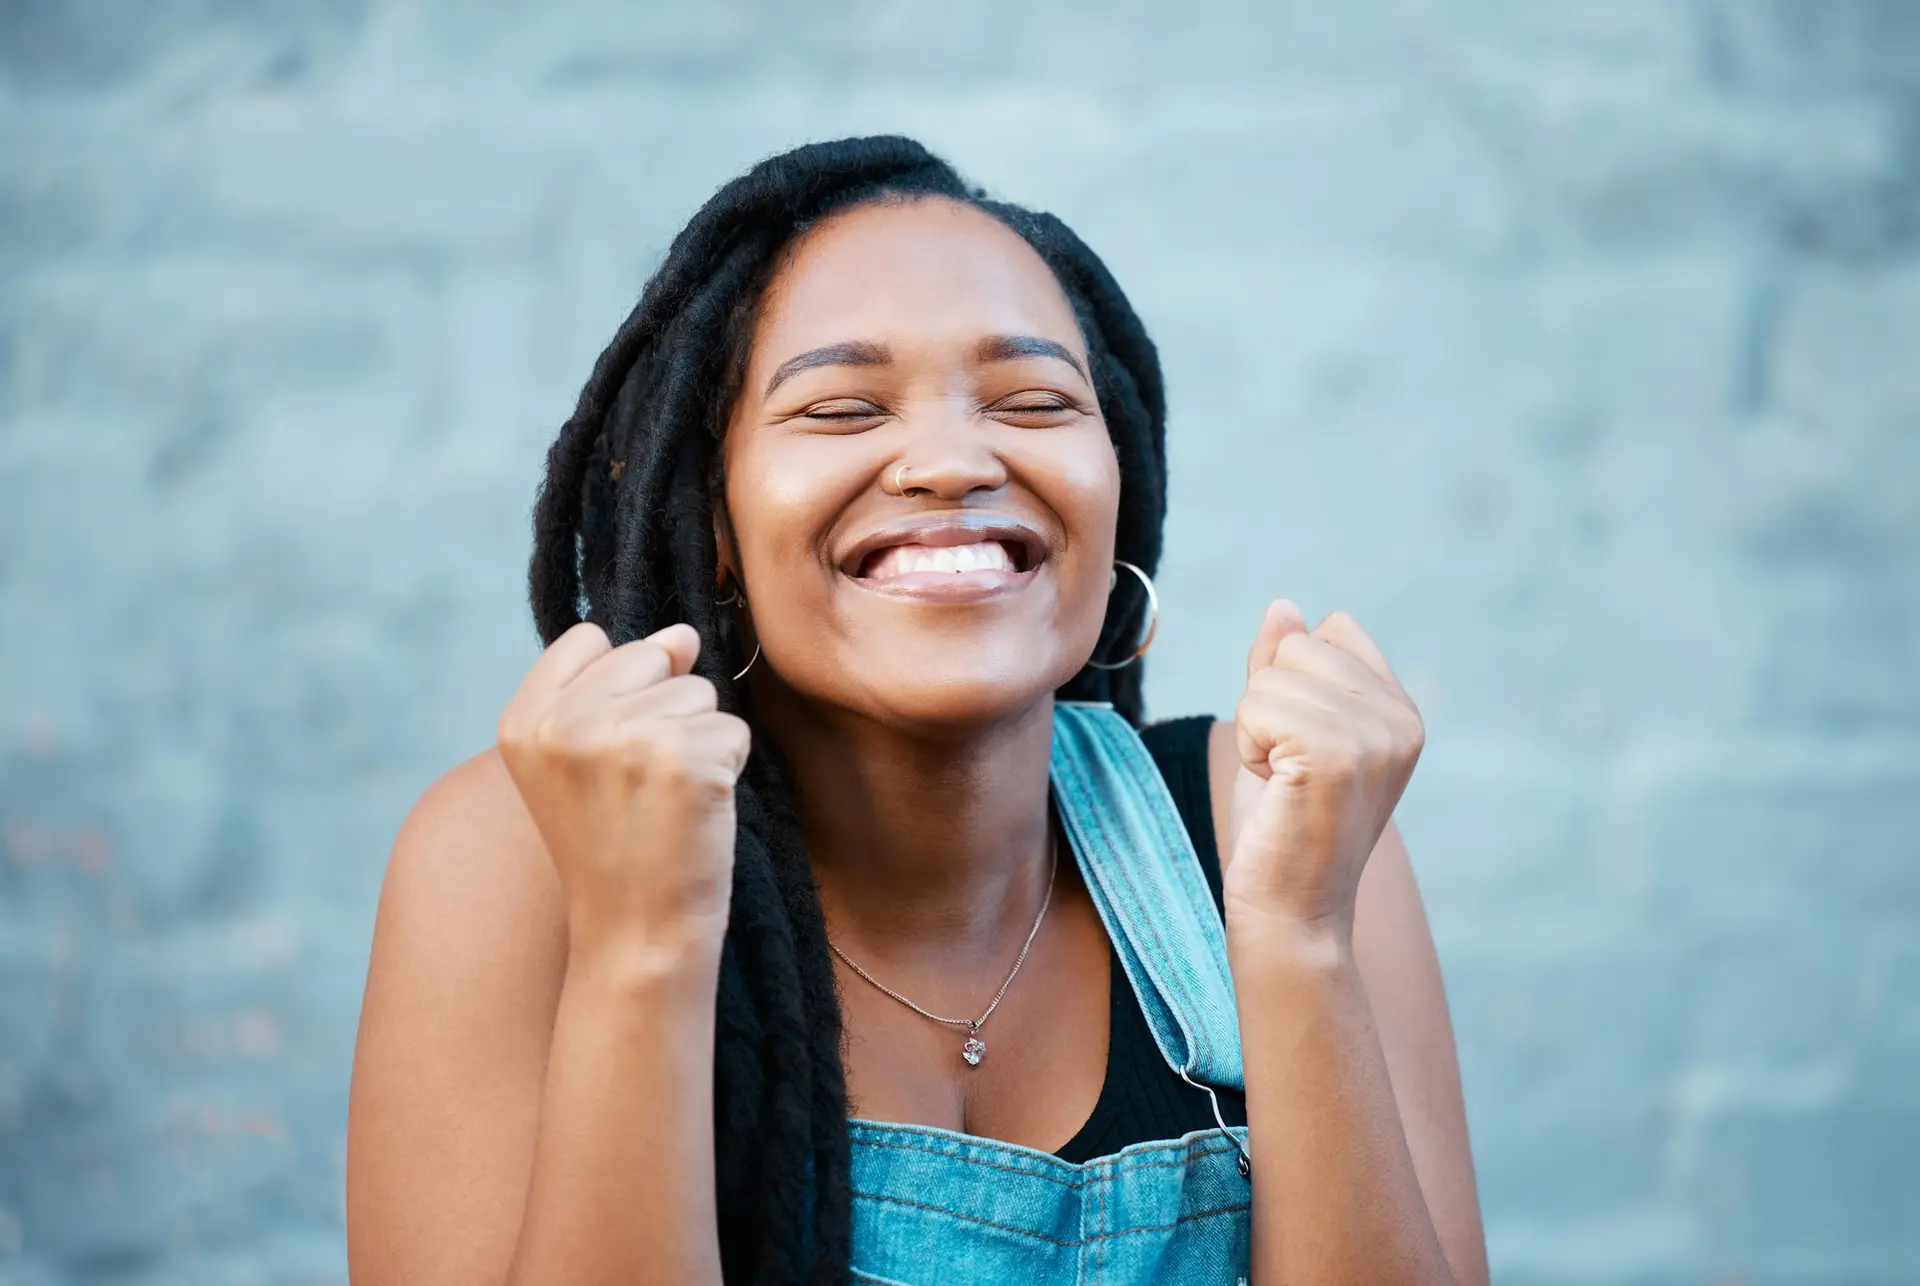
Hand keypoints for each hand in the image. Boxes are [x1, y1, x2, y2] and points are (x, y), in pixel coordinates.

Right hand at [496, 622, 750, 962]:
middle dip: (664, 711)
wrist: (636, 936)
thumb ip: (615, 686)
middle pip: (651, 657)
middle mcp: (565, 723)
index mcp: (523, 721)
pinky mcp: (686, 758)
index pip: (589, 639)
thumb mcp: (579, 764)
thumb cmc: (614, 849)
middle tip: (642, 786)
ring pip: (700, 693)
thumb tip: (684, 634)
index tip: (610, 753)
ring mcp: (624, 737)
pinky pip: (734, 731)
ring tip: (666, 802)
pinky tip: (695, 814)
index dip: (619, 687)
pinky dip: (728, 770)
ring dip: (698, 743)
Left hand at [1224, 601, 1423, 942]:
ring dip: (1255, 730)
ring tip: (1283, 785)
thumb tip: (1283, 606)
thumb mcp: (1284, 731)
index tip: (1303, 747)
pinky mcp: (1336, 752)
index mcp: (1400, 710)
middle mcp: (1400, 718)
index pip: (1331, 630)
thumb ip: (1285, 668)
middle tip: (1288, 771)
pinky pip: (1256, 705)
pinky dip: (1248, 747)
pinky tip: (1275, 790)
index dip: (1293, 682)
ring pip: (1270, 677)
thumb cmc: (1283, 827)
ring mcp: (1373, 735)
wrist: (1291, 912)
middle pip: (1297, 646)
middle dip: (1269, 704)